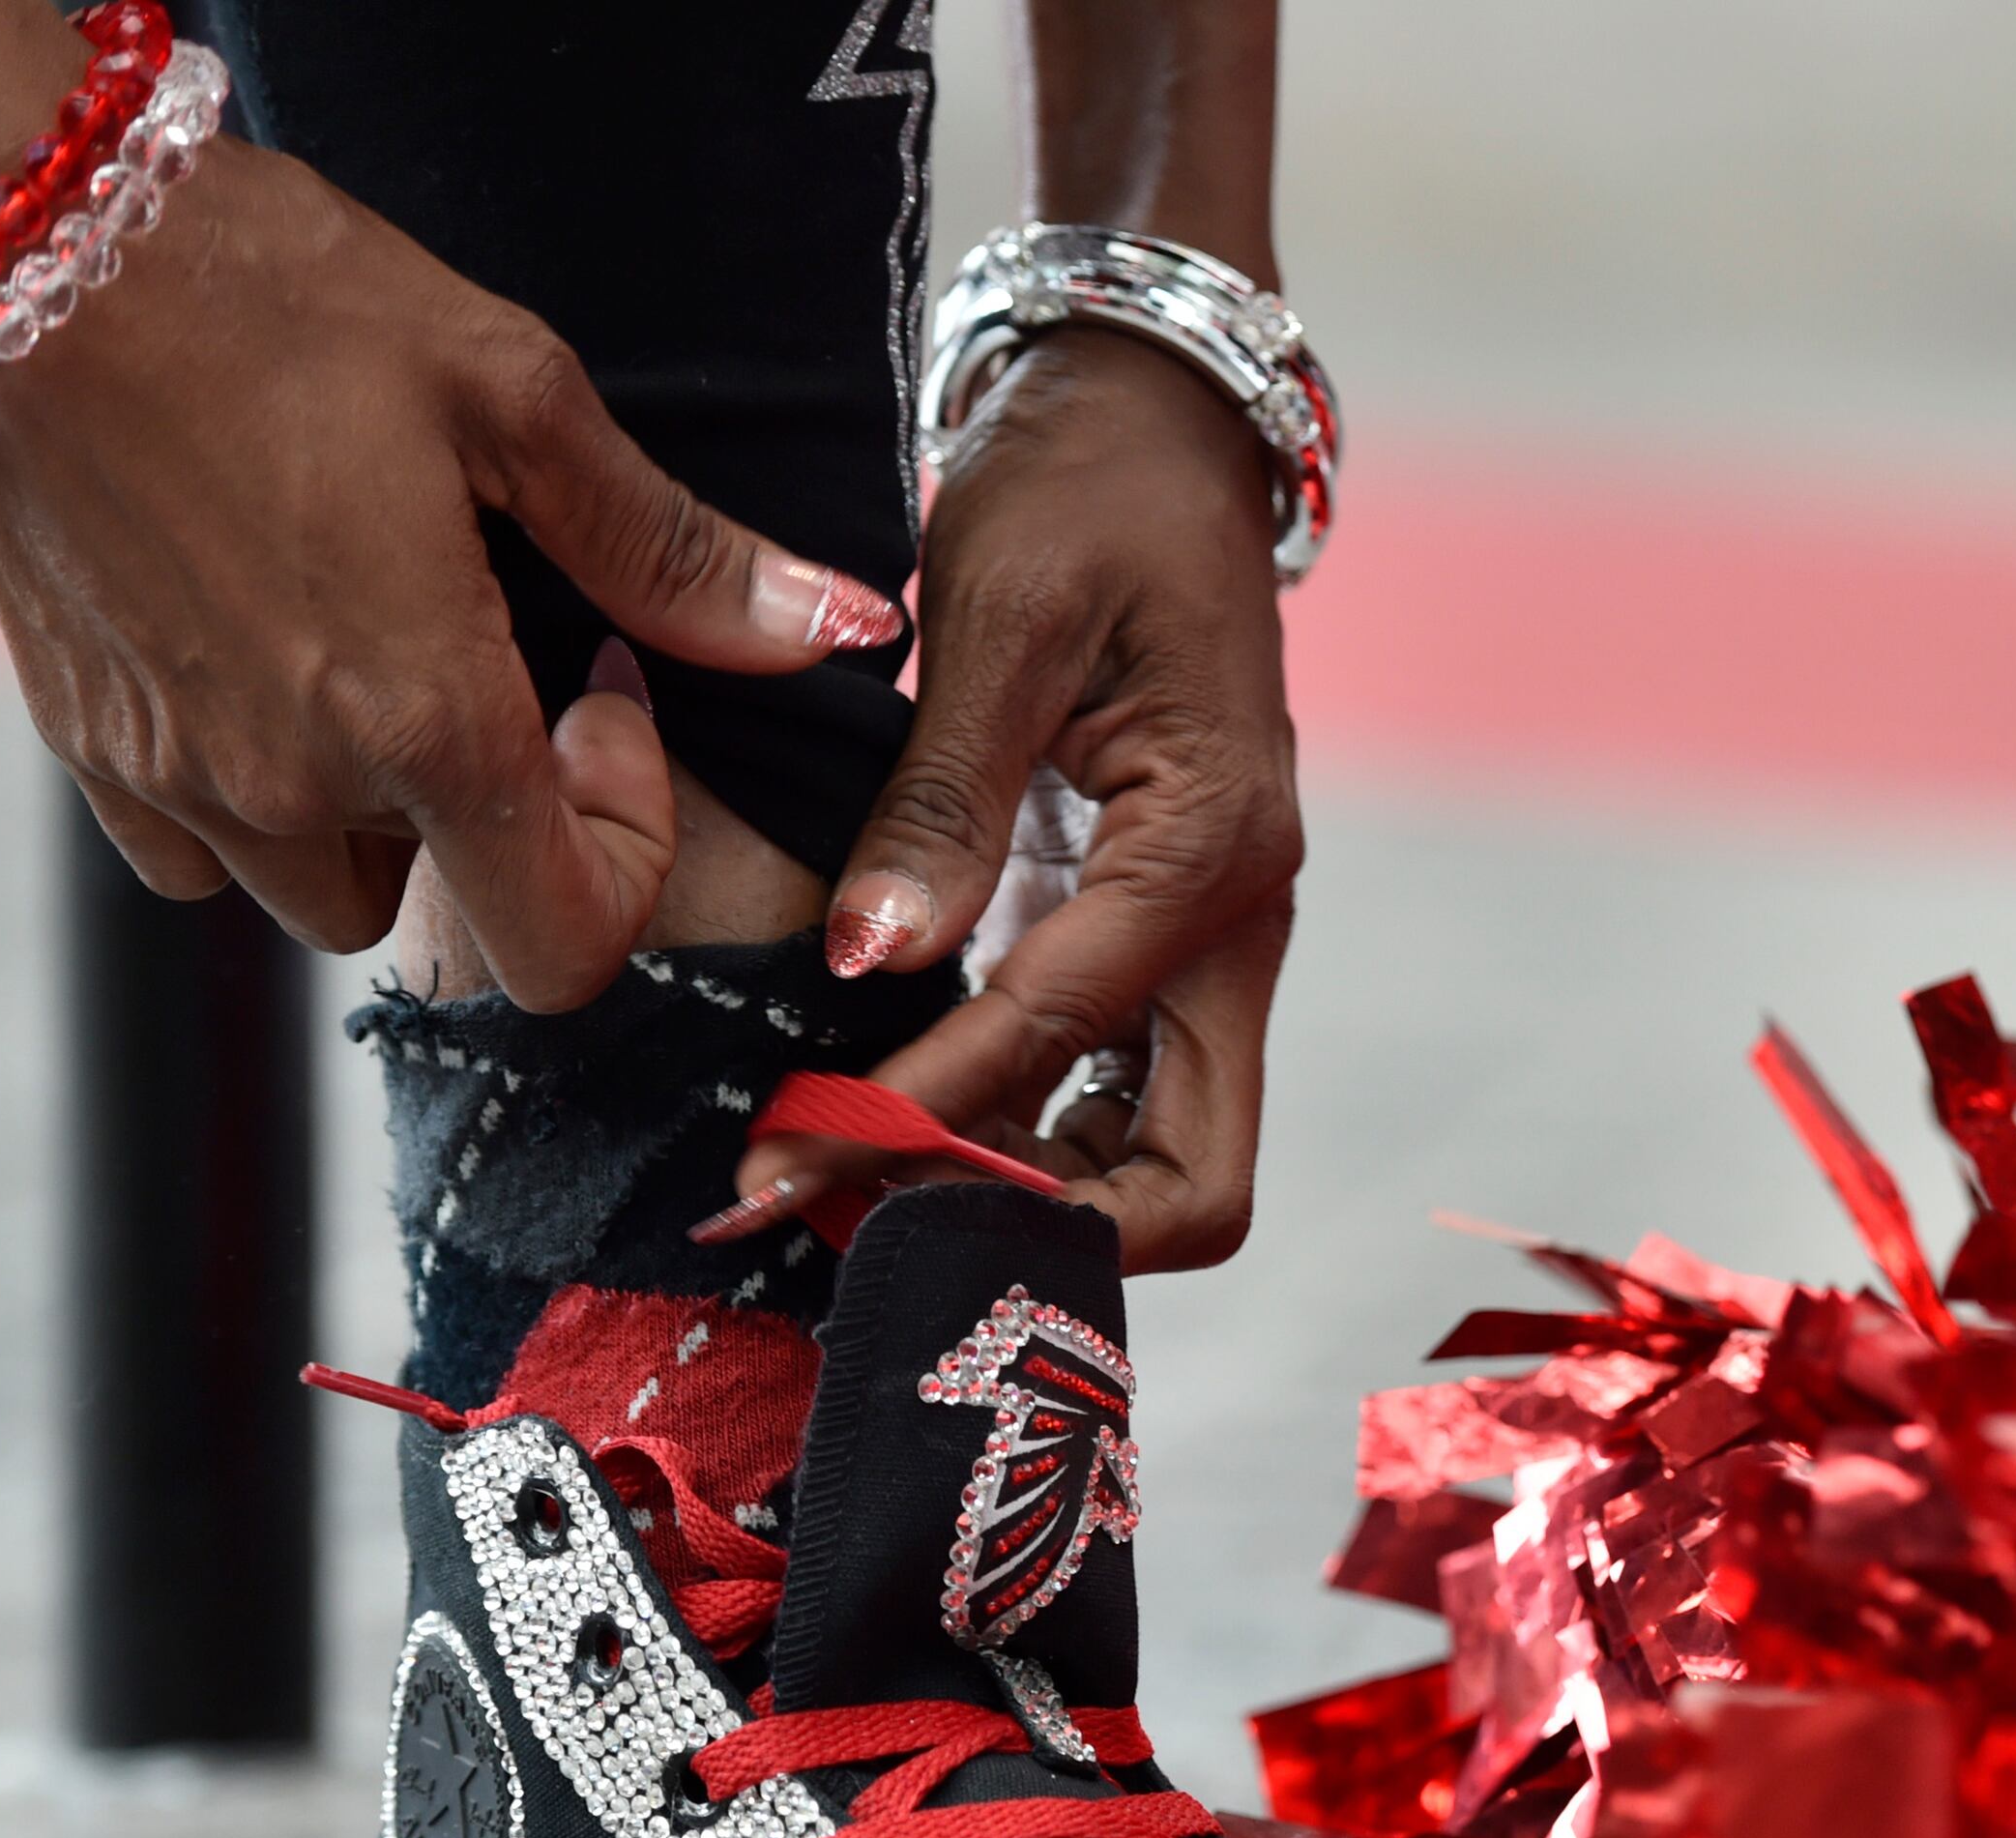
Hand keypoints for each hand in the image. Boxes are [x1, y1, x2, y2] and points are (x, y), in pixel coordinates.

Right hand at [0, 134, 898, 1008]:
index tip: (597, 696)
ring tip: (370, 646)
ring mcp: (170, 775)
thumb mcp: (511, 393)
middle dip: (495, 820)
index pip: (565, 949)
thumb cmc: (268, 294)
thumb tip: (836, 631)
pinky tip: (262, 654)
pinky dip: (247, 794)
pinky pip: (193, 850)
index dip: (620, 851)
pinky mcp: (81, 743)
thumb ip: (674, 552)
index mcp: (420, 719)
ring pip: (315, 891)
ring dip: (373, 813)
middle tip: (486, 653)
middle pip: (446, 915)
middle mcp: (288, 784)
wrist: (10, 236)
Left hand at [732, 326, 1301, 1269]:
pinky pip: (1110, 1089)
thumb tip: (864, 963)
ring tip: (849, 1184)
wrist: (1154, 432)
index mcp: (1211, 849)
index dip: (912, 1124)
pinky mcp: (1156, 939)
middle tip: (855, 1225)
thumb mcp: (1001, 615)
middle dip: (1034, 1228)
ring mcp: (1209, 945)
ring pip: (1157, 1156)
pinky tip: (890, 1114)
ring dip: (1021, 1196)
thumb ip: (939, 800)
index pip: (1055, 1041)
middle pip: (1191, 1179)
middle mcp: (1238, 925)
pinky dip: (1016, 1131)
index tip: (777, 1177)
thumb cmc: (1084, 495)